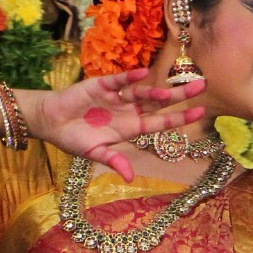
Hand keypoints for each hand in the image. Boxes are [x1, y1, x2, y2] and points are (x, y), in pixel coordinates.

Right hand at [30, 68, 206, 179]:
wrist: (50, 122)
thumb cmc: (73, 139)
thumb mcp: (94, 154)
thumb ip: (114, 161)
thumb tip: (130, 178)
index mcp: (130, 128)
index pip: (160, 122)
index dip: (179, 117)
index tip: (200, 112)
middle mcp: (128, 111)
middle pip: (158, 103)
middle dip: (178, 96)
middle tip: (201, 86)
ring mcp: (116, 97)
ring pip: (141, 92)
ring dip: (154, 91)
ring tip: (169, 92)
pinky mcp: (101, 85)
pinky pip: (119, 80)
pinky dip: (129, 77)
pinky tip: (142, 74)